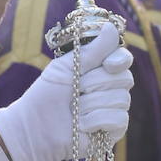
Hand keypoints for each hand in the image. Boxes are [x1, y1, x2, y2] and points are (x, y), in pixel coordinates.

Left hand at [0, 23, 133, 160]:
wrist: (35, 128)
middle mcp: (111, 89)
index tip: (107, 64)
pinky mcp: (114, 131)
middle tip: (77, 89)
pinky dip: (97, 120)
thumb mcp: (68, 66)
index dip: (119, 60)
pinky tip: (82, 125)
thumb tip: (112, 28)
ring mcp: (114, 110)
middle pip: (125, 78)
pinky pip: (119, 119)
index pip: (124, 59)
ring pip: (122, 99)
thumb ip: (93, 50)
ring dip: (92, 104)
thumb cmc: (47, 96)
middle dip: (97, 83)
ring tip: (75, 110)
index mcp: (100, 70)